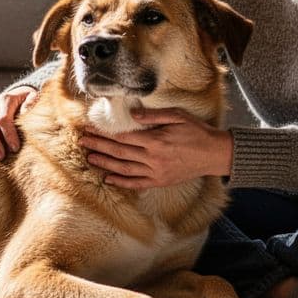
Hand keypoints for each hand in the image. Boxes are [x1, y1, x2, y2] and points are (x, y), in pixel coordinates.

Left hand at [81, 108, 233, 189]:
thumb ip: (154, 116)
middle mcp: (153, 158)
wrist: (215, 154)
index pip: (122, 137)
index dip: (104, 134)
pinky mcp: (161, 181)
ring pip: (124, 169)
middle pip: (119, 153)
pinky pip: (137, 183)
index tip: (89, 129)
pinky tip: (108, 179)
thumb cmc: (197, 132)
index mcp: (156, 141)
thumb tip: (133, 115)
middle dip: (98, 146)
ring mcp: (156, 172)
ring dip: (105, 164)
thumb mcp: (178, 116)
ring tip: (89, 158)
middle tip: (81, 142)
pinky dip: (121, 182)